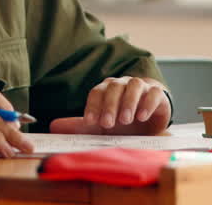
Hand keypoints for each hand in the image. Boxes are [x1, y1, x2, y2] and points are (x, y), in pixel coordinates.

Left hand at [49, 76, 170, 134]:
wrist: (150, 120)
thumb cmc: (121, 121)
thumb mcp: (101, 126)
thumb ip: (80, 126)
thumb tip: (53, 126)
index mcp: (106, 90)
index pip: (96, 92)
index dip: (92, 106)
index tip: (90, 122)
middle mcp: (122, 85)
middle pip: (114, 87)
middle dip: (109, 105)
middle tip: (108, 124)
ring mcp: (141, 87)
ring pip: (134, 85)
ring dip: (128, 102)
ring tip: (126, 120)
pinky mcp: (158, 94)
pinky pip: (154, 93)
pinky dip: (147, 103)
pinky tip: (142, 116)